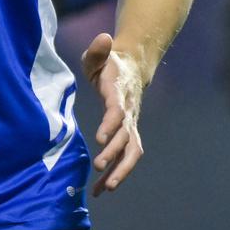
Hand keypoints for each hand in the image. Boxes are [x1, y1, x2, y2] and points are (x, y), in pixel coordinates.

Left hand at [82, 32, 145, 194]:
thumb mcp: (100, 54)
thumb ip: (97, 50)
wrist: (131, 69)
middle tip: (99, 168)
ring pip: (132, 152)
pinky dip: (114, 174)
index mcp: (120, 93)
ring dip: (121, 171)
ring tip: (106, 189)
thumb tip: (104, 39)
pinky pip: (125, 157)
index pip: (117, 111)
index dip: (111, 124)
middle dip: (114, 154)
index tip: (99, 138)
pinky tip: (100, 190)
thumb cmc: (109, 63)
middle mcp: (129, 112)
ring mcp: (131, 125)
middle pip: (127, 137)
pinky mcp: (128, 135)